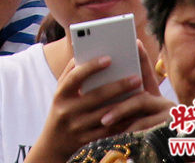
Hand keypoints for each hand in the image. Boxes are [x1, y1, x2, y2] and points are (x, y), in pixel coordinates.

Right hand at [26, 45, 170, 162]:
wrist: (53, 142)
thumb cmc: (61, 108)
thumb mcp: (60, 91)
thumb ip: (70, 73)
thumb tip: (84, 52)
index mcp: (60, 94)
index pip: (75, 77)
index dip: (91, 67)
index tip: (109, 58)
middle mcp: (67, 110)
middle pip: (96, 96)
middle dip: (118, 86)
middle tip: (137, 78)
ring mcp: (77, 127)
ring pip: (106, 115)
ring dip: (125, 104)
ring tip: (141, 94)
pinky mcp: (87, 140)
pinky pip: (109, 131)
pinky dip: (123, 121)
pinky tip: (136, 113)